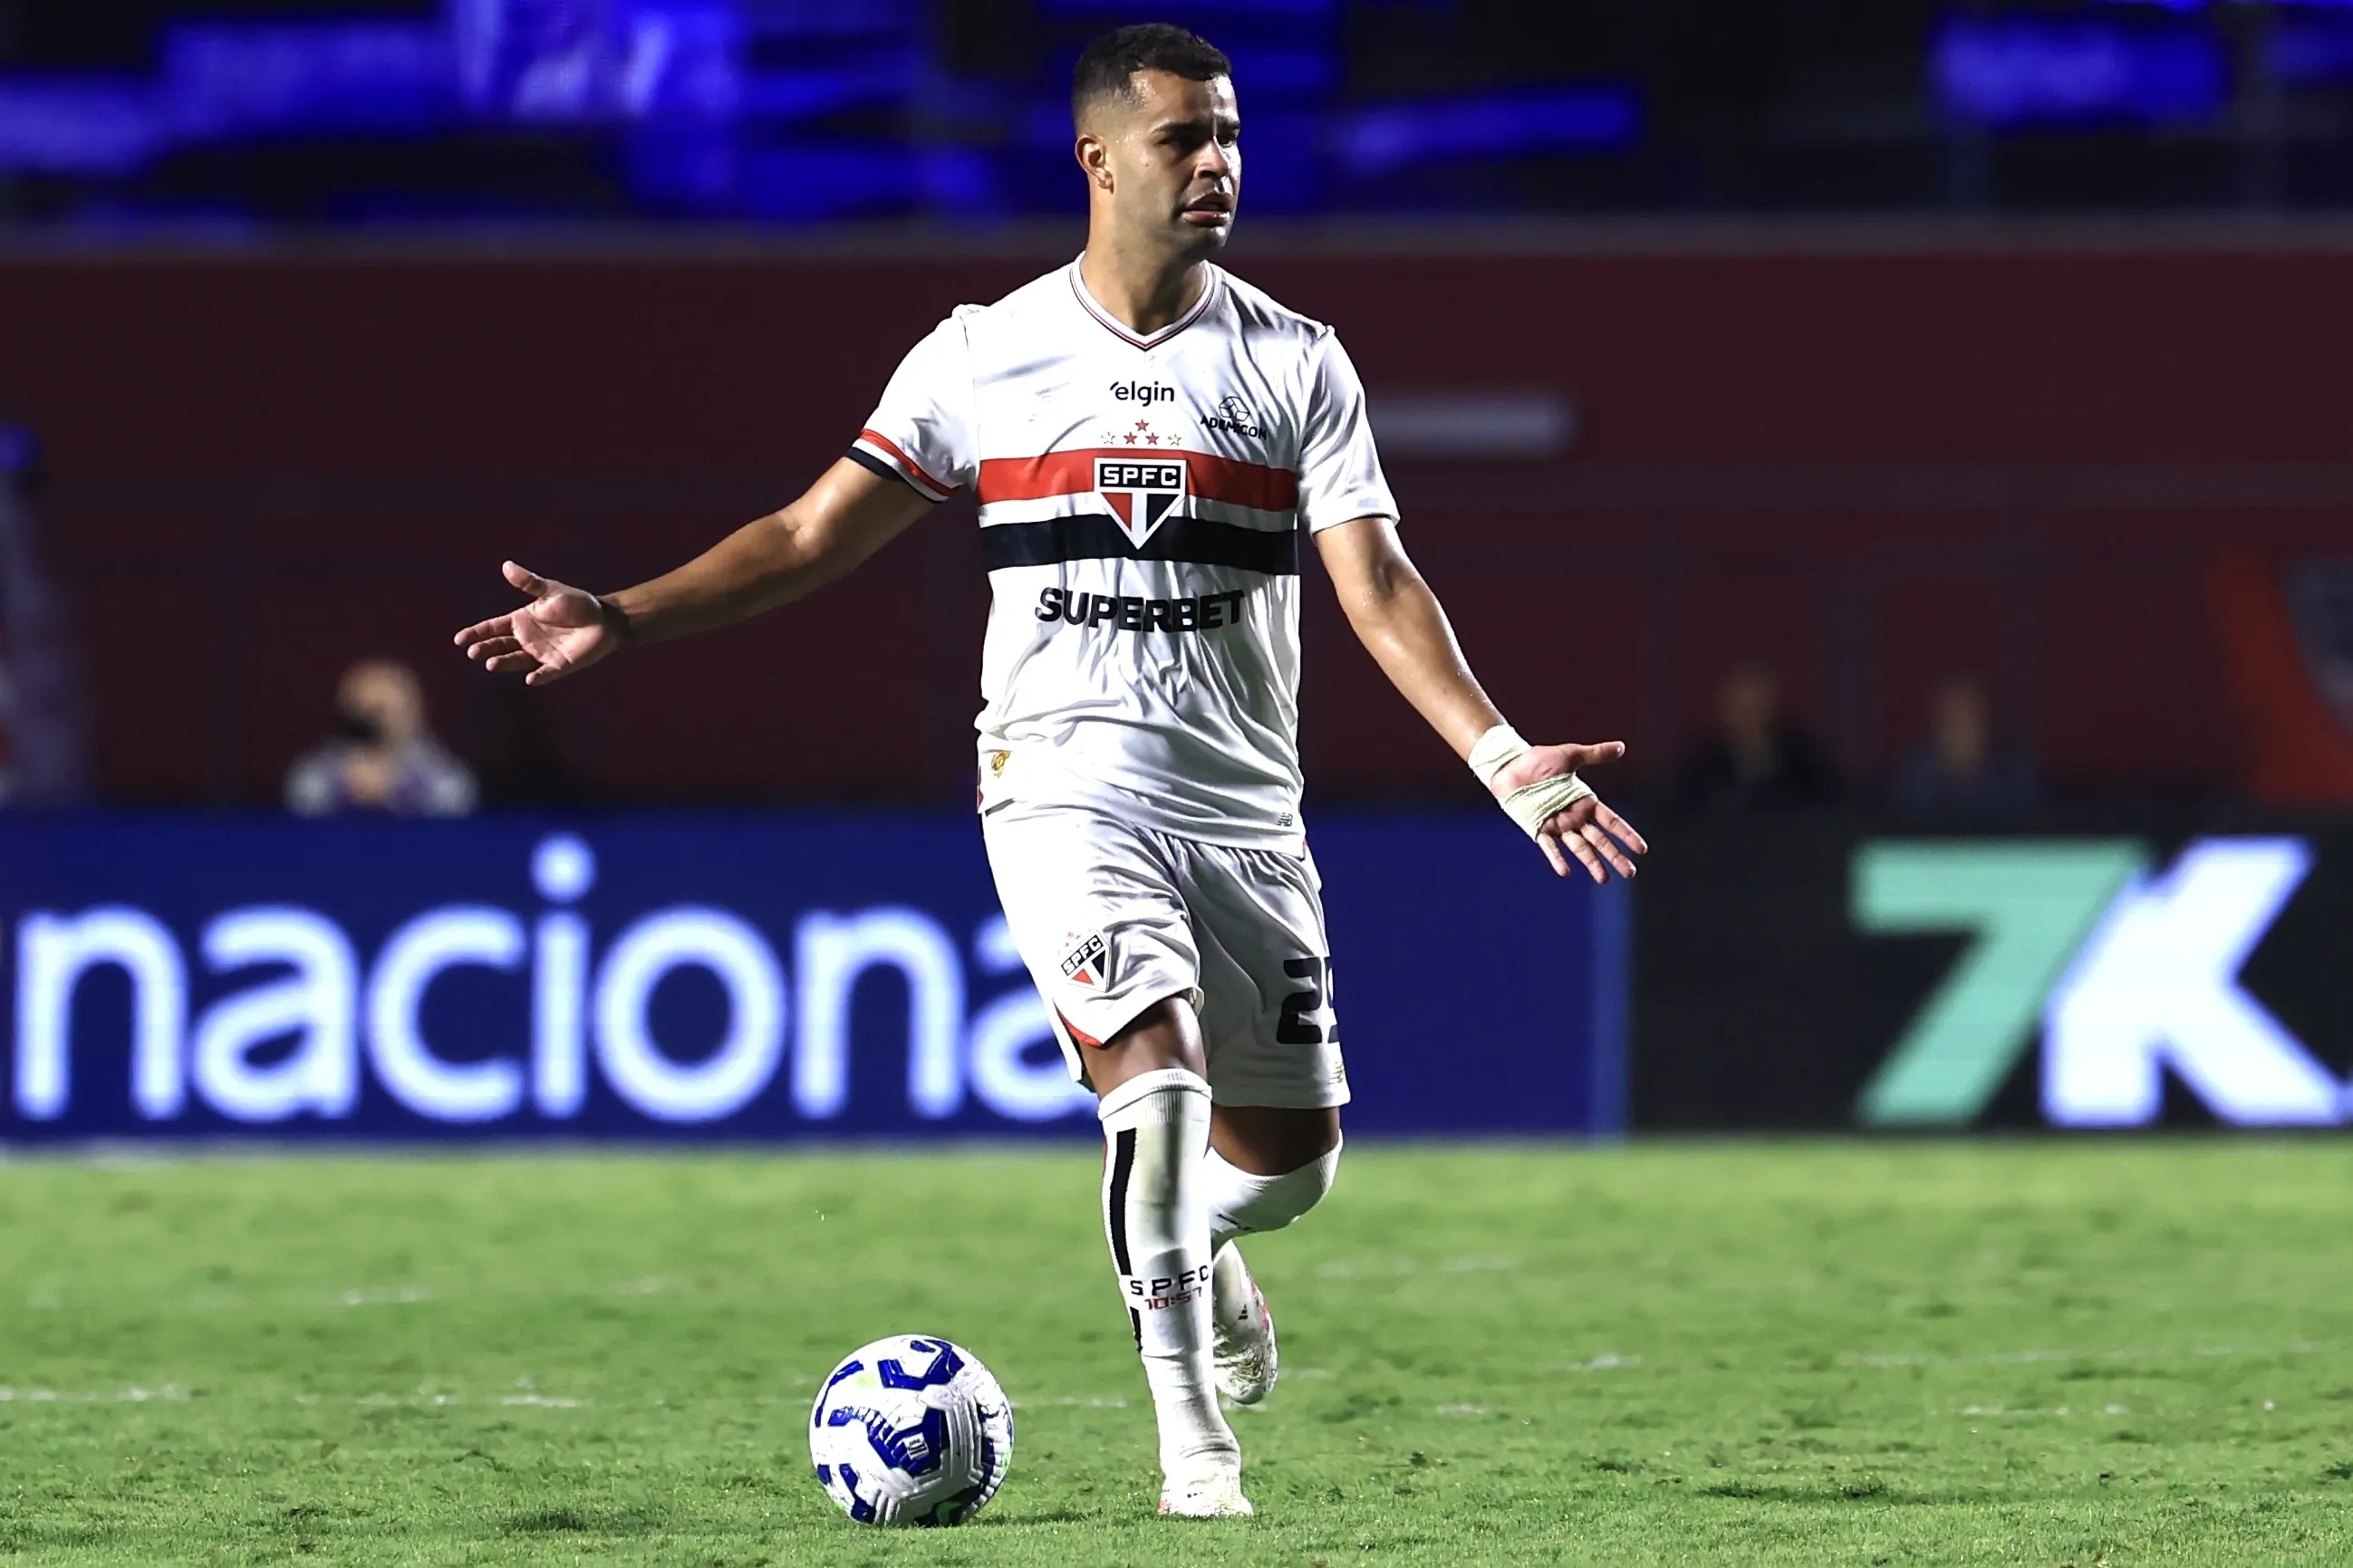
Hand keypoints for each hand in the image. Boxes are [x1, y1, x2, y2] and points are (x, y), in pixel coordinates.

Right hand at [453, 561, 620, 686]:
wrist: (605, 620)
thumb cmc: (577, 603)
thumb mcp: (552, 591)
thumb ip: (530, 584)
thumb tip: (506, 566)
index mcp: (522, 620)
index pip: (493, 627)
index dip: (476, 633)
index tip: (459, 639)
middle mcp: (527, 639)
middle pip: (499, 645)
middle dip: (485, 649)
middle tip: (472, 652)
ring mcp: (541, 653)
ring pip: (516, 660)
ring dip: (504, 662)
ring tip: (491, 664)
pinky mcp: (558, 665)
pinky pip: (546, 673)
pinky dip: (539, 677)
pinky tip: (530, 679)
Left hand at [1492, 741, 1648, 882]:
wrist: (1509, 765)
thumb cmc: (1539, 760)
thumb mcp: (1571, 755)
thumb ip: (1596, 754)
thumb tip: (1621, 747)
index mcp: (1585, 802)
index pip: (1612, 822)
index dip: (1626, 835)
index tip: (1641, 850)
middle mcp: (1575, 817)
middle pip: (1600, 841)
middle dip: (1616, 856)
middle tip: (1630, 873)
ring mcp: (1557, 825)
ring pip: (1580, 848)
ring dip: (1592, 863)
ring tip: (1604, 879)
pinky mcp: (1538, 828)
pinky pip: (1550, 847)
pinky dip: (1557, 858)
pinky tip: (1566, 872)